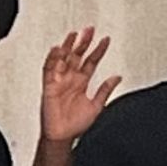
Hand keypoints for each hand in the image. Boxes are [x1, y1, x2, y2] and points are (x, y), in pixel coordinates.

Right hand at [36, 26, 116, 144]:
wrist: (62, 136)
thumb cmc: (76, 124)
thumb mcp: (97, 106)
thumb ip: (105, 90)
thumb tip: (117, 77)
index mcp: (82, 82)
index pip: (91, 61)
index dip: (98, 50)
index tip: (105, 40)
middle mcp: (71, 79)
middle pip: (77, 56)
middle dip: (83, 42)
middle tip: (89, 30)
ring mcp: (59, 81)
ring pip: (63, 59)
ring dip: (68, 47)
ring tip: (74, 35)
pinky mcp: (49, 86)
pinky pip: (49, 69)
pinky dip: (52, 59)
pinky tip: (57, 50)